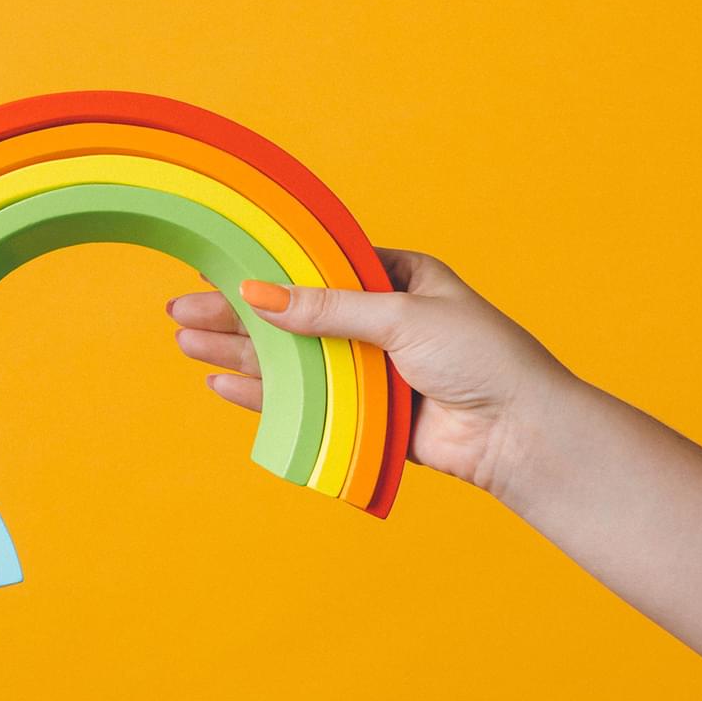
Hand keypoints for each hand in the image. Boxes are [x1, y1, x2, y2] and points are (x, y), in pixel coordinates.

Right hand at [167, 248, 572, 492]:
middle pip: (292, 315)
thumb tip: (259, 294)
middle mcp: (379, 322)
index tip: (215, 267)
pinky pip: (304, 403)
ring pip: (291, 359)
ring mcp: (369, 370)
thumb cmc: (481, 358)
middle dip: (236, 315)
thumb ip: (328, 308)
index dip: (265, 269)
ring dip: (240, 354)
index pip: (317, 268)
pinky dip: (264, 396)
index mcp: (398, 279)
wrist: (521, 433)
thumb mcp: (403, 316)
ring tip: (187, 345)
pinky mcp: (364, 416)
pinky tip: (223, 385)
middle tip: (180, 312)